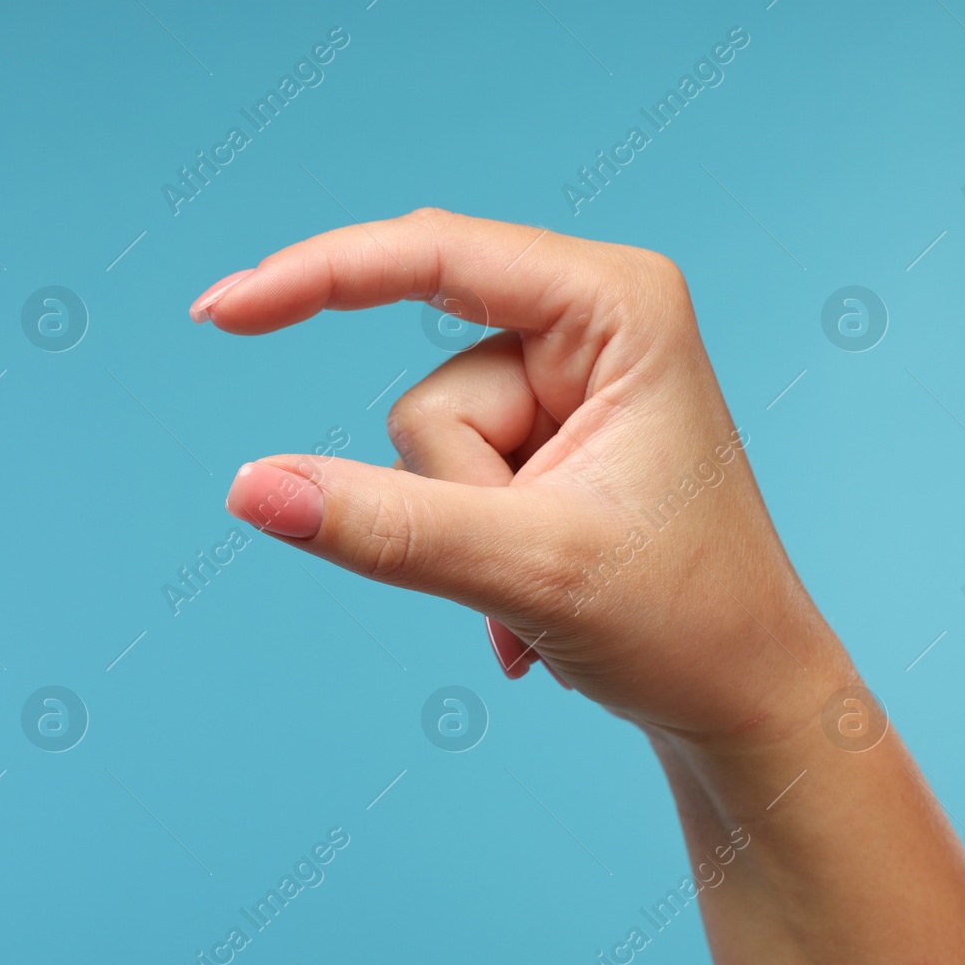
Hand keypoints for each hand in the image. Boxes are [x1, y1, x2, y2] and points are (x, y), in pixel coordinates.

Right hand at [195, 208, 849, 746]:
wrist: (746, 707)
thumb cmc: (689, 626)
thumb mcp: (527, 569)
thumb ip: (383, 525)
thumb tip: (250, 487)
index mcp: (617, 306)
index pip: (434, 258)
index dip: (313, 277)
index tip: (217, 313)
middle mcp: (590, 323)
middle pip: (426, 393)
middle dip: (456, 496)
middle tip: (535, 559)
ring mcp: (564, 383)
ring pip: (423, 450)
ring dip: (466, 536)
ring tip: (547, 586)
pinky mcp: (544, 435)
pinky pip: (441, 481)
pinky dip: (469, 550)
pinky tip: (536, 603)